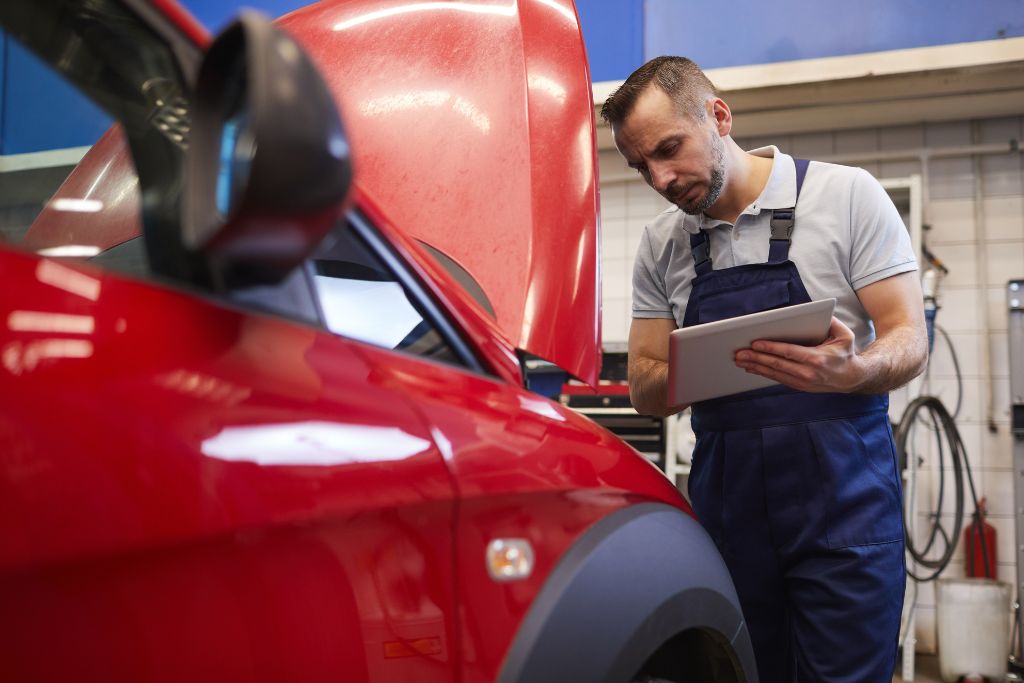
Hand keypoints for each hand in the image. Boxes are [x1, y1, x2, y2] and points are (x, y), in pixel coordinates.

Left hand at [733, 316, 865, 392]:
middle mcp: (808, 372)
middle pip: (776, 364)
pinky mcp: (799, 386)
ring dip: (755, 367)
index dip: (770, 348)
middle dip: (756, 358)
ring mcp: (802, 382)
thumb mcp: (845, 335)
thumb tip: (817, 312)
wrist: (852, 379)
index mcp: (817, 359)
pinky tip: (751, 368)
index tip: (755, 343)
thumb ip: (831, 322)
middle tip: (739, 353)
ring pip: (774, 374)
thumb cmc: (846, 353)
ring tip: (739, 360)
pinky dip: (763, 373)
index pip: (788, 352)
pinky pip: (777, 379)